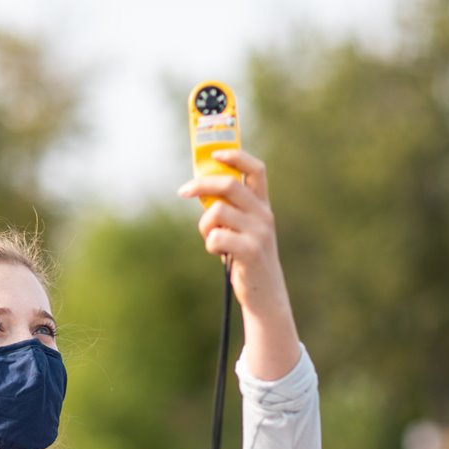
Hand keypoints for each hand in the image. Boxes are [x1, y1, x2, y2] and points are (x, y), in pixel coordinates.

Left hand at [178, 149, 287, 312]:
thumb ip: (228, 209)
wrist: (265, 294)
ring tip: (213, 240)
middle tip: (183, 192)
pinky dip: (210, 244)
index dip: (236, 156)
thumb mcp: (242, 228)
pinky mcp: (250, 251)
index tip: (215, 153)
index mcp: (262, 205)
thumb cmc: (245, 257)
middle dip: (201, 185)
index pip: (256, 169)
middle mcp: (264, 215)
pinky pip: (216, 237)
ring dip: (205, 226)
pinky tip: (220, 254)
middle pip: (229, 185)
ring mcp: (259, 232)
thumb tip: (198, 188)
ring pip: (217, 212)